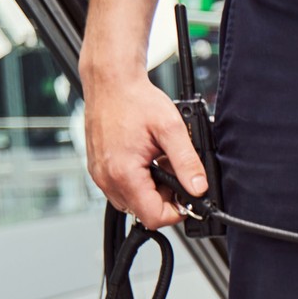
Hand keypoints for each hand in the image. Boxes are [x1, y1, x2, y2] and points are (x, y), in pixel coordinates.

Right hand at [83, 69, 207, 228]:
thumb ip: (187, 162)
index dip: (176, 211)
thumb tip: (199, 188)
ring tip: (159, 162)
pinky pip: (121, 188)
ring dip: (151, 190)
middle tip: (173, 171)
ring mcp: (100, 174)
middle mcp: (106, 178)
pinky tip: (146, 160)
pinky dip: (138, 181)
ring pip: (132, 202)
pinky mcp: (98, 169)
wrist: (110, 81)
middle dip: (164, 198)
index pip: (153, 217)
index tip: (187, 195)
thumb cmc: (135, 100)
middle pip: (143, 212)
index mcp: (123, 172)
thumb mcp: (171, 129)